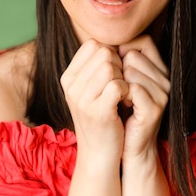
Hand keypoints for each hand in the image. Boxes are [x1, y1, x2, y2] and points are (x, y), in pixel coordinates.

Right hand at [60, 39, 128, 162]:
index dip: (110, 53)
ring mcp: (82, 99)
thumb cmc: (101, 116)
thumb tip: (111, 41)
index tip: (114, 72)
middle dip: (119, 64)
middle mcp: (71, 86)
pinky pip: (118, 84)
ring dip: (124, 77)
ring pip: (110, 66)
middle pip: (103, 53)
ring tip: (123, 93)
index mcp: (68, 77)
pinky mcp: (97, 111)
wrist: (99, 153)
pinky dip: (127, 90)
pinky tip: (125, 101)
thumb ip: (96, 65)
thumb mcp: (91, 89)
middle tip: (121, 84)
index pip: (93, 44)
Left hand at [118, 35, 170, 160]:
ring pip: (131, 69)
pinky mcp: (155, 108)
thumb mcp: (122, 82)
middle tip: (116, 88)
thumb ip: (120, 61)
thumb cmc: (121, 112)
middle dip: (117, 69)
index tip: (113, 68)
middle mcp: (165, 78)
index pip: (142, 40)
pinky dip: (120, 95)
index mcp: (159, 69)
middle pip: (133, 54)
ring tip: (119, 98)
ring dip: (117, 83)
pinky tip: (121, 105)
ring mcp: (163, 92)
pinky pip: (132, 87)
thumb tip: (105, 42)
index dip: (122, 49)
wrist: (129, 147)